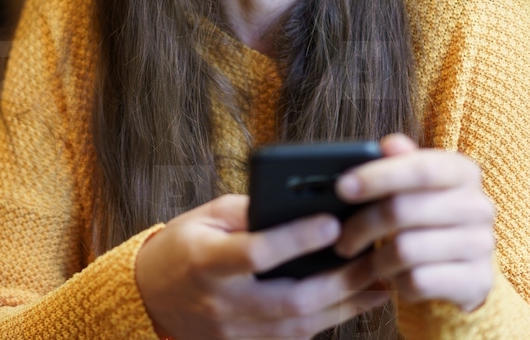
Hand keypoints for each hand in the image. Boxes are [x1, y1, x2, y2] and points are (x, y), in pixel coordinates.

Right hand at [134, 193, 390, 339]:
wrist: (150, 297)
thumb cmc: (184, 245)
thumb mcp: (206, 216)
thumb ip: (249, 211)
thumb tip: (298, 203)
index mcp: (205, 261)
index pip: (256, 253)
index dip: (296, 240)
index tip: (332, 224)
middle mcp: (220, 302)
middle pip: (289, 300)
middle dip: (338, 282)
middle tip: (374, 259)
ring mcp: (233, 331)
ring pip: (299, 326)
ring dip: (344, 306)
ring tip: (379, 283)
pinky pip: (294, 338)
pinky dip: (328, 320)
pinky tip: (354, 301)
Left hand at [331, 134, 495, 313]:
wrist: (461, 269)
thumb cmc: (425, 217)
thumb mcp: (414, 186)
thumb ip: (400, 163)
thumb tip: (388, 145)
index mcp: (462, 172)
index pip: (421, 168)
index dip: (378, 176)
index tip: (342, 187)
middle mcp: (479, 206)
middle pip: (403, 210)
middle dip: (362, 225)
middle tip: (342, 238)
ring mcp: (482, 245)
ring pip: (406, 250)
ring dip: (376, 259)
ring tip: (366, 261)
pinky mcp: (477, 281)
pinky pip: (418, 281)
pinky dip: (397, 282)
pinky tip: (394, 278)